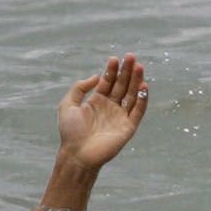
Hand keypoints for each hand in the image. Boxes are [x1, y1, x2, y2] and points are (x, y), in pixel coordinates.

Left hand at [57, 53, 147, 170]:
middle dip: (126, 71)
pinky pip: (138, 110)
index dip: (111, 70)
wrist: (77, 153)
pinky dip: (142, 99)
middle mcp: (110, 107)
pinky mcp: (128, 126)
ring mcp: (120, 116)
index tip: (114, 58)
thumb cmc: (70, 131)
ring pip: (132, 94)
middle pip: (122, 85)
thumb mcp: (67, 105)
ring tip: (139, 66)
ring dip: (136, 80)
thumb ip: (79, 88)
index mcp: (96, 101)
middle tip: (131, 56)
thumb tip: (96, 77)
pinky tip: (143, 86)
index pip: (107, 82)